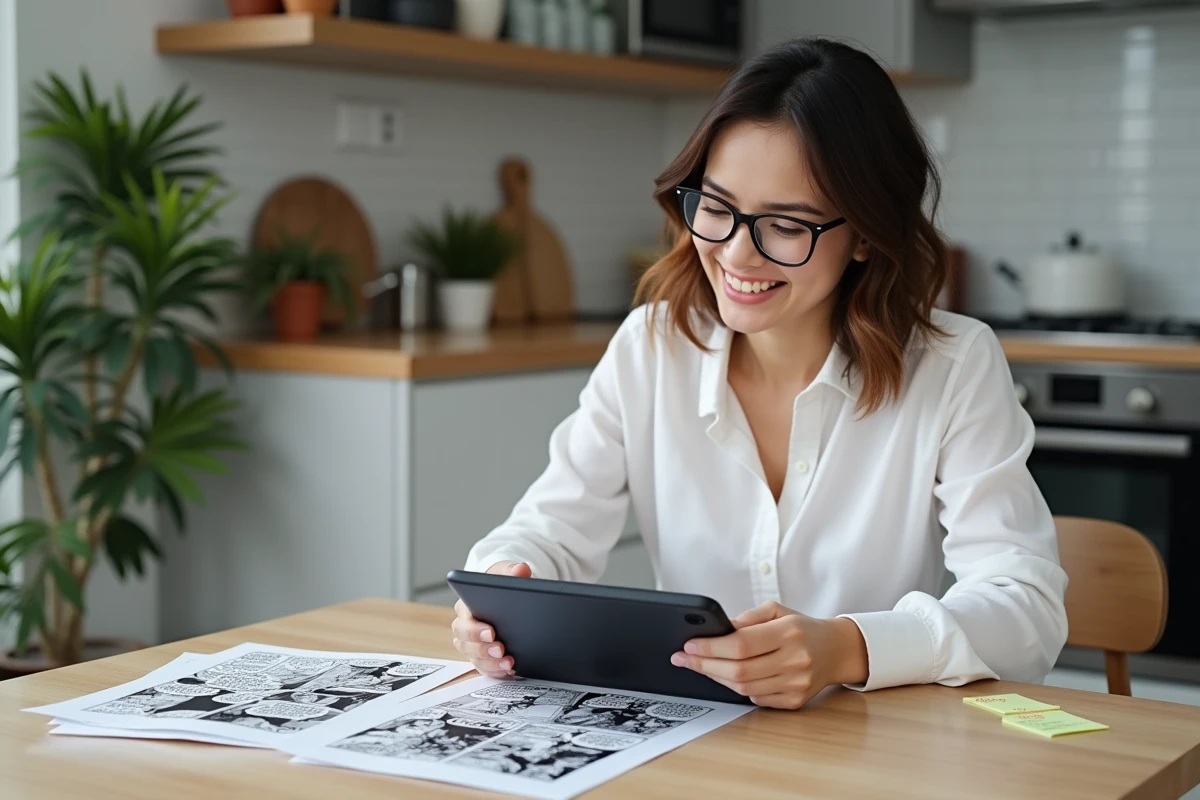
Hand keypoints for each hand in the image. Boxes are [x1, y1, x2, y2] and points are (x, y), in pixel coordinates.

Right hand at [450, 561, 531, 677]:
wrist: (508, 598)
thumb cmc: (500, 585)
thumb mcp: (506, 573)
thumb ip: (511, 570)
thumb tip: (520, 570)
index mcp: (466, 606)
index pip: (464, 618)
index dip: (474, 628)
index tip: (491, 631)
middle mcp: (465, 627)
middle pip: (464, 642)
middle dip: (482, 648)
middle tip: (501, 649)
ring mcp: (473, 644)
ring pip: (473, 658)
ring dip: (490, 663)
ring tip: (509, 662)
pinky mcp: (483, 657)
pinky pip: (484, 669)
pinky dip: (496, 672)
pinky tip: (510, 671)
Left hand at [670, 601, 867, 709]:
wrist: (837, 650)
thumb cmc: (802, 628)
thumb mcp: (777, 610)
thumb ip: (748, 619)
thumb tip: (719, 630)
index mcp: (789, 632)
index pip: (741, 645)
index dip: (711, 647)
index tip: (689, 644)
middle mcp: (795, 660)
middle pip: (738, 670)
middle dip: (704, 664)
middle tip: (683, 658)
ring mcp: (796, 684)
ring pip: (744, 688)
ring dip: (715, 677)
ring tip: (698, 666)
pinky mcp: (795, 701)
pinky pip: (755, 698)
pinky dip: (736, 688)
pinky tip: (724, 676)